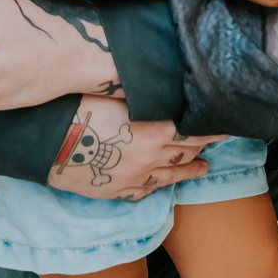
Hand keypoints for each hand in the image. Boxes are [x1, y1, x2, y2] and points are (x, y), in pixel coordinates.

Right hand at [44, 97, 218, 200]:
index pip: (195, 130)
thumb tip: (168, 86)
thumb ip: (148, 95)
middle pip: (187, 151)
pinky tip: (166, 182)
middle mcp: (151, 156)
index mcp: (154, 129)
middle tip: (218, 140)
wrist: (49, 141)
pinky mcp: (118, 191)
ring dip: (192, 169)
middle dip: (205, 145)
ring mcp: (136, 177)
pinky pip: (147, 191)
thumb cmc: (80, 108)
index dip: (214, 128)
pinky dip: (161, 185)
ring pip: (173, 175)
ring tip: (204, 166)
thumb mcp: (119, 94)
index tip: (228, 125)